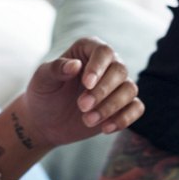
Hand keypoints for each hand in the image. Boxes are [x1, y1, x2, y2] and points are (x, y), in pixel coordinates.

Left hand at [17, 37, 143, 148]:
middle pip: (120, 70)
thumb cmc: (43, 94)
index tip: (86, 84)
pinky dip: (124, 118)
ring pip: (130, 89)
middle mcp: (106, 65)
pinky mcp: (122, 106)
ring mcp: (116, 85)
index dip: (98, 67)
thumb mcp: (42, 80)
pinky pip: (136, 108)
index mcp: (87, 50)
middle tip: (82, 106)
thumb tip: (75, 65)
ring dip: (111, 107)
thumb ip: (56, 69)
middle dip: (103, 91)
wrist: (45, 121)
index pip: (104, 51)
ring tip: (87, 120)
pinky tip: (105, 128)